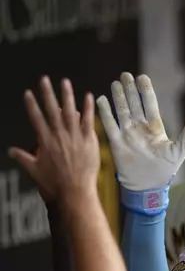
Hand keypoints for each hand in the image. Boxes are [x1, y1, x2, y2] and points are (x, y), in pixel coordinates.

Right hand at [8, 77, 98, 200]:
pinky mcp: (89, 140)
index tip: (28, 93)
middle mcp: (59, 135)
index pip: (36, 118)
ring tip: (64, 82)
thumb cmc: (54, 184)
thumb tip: (10, 150)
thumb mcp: (34, 171)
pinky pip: (89, 121)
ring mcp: (74, 136)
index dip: (31, 105)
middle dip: (47, 94)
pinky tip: (89, 96)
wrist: (75, 191)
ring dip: (67, 95)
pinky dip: (89, 108)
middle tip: (44, 79)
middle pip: (51, 110)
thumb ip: (23, 158)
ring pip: (70, 111)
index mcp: (44, 141)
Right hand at [96, 73, 184, 190]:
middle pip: (134, 104)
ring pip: (122, 111)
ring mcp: (128, 134)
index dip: (146, 91)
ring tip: (115, 83)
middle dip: (130, 89)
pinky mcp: (117, 143)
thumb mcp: (179, 151)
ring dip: (118, 97)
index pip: (150, 104)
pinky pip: (110, 125)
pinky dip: (105, 113)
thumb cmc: (165, 169)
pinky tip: (101, 100)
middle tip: (125, 75)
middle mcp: (140, 127)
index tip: (142, 77)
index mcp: (155, 127)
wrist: (149, 186)